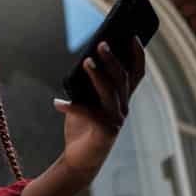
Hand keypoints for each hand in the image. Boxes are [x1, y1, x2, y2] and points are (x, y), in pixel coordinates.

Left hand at [53, 36, 145, 175]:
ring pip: (110, 93)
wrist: (80, 159)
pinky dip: (72, 107)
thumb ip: (88, 84)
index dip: (137, 55)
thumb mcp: (86, 100)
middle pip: (122, 79)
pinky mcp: (106, 133)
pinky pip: (89, 114)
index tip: (133, 35)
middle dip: (112, 59)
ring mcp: (117, 120)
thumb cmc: (83, 125)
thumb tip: (85, 61)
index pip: (136, 73)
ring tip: (85, 62)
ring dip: (97, 76)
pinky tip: (57, 103)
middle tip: (101, 43)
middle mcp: (124, 108)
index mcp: (122, 98)